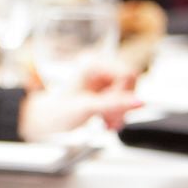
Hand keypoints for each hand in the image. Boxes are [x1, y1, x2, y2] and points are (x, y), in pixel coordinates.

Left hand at [19, 65, 140, 136]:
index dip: (125, 94)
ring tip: (106, 122)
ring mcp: (104, 79)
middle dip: (122, 105)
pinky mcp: (106, 90)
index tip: (111, 110)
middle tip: (109, 120)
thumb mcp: (87, 109)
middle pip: (130, 84)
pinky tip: (107, 121)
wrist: (46, 122)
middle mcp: (100, 67)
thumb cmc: (59, 113)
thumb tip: (141, 103)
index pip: (128, 74)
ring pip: (129, 94)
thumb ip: (114, 105)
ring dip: (121, 112)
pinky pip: (124, 100)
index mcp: (93, 64)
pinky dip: (118, 113)